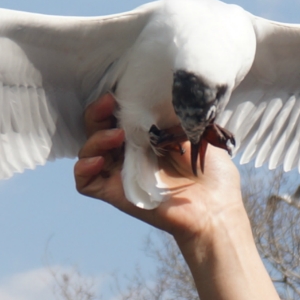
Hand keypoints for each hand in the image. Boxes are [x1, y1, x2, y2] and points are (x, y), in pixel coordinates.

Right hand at [72, 93, 245, 255]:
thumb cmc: (212, 172)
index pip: (116, 114)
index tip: (119, 93)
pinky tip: (99, 161)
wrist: (215, 208)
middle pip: (96, 128)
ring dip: (95, 139)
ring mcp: (120, 173)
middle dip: (97, 113)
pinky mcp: (115, 193)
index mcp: (146, 136)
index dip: (112, 103)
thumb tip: (164, 91)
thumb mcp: (197, 131)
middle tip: (109, 104)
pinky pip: (84, 182)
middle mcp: (129, 153)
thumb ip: (177, 112)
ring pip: (88, 151)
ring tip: (117, 136)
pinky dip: (83, 169)